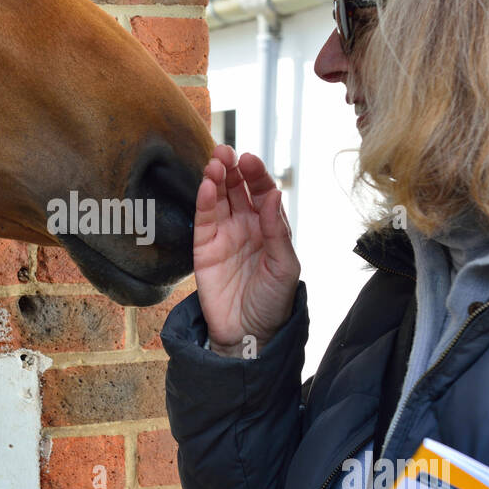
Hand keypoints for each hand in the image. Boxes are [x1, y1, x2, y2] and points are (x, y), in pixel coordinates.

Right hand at [194, 145, 300, 355]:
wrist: (248, 335)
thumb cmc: (273, 303)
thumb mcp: (285, 268)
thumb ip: (278, 232)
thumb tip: (273, 195)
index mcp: (269, 227)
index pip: (262, 192)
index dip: (256, 175)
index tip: (250, 161)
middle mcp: (245, 226)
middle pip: (237, 189)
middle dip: (232, 169)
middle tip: (226, 153)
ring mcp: (224, 236)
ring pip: (217, 199)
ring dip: (215, 180)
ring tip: (214, 164)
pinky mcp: (204, 248)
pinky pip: (202, 220)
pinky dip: (202, 202)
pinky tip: (204, 187)